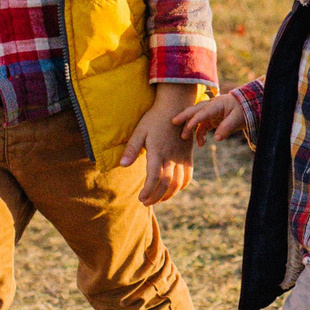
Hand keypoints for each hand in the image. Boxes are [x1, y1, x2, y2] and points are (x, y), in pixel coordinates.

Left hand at [124, 83, 203, 206]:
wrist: (175, 106)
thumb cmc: (154, 118)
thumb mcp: (139, 131)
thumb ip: (132, 149)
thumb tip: (122, 165)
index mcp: (158, 152)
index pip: (154, 178)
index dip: (148, 191)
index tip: (141, 198)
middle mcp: (171, 157)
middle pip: (166, 184)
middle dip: (156, 197)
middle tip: (146, 203)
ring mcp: (182, 157)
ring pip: (178, 182)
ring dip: (168, 194)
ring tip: (157, 199)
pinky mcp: (188, 155)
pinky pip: (188, 175)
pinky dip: (181, 186)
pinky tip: (173, 190)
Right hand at [173, 90, 247, 142]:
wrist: (248, 106)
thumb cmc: (243, 110)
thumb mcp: (238, 119)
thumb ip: (227, 127)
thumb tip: (217, 138)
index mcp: (217, 104)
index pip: (203, 111)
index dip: (195, 119)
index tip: (187, 127)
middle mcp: (211, 106)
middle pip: (195, 110)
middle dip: (184, 116)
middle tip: (173, 122)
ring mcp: (210, 112)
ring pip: (196, 119)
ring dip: (190, 128)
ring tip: (184, 138)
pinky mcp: (211, 119)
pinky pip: (202, 126)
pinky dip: (199, 134)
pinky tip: (201, 144)